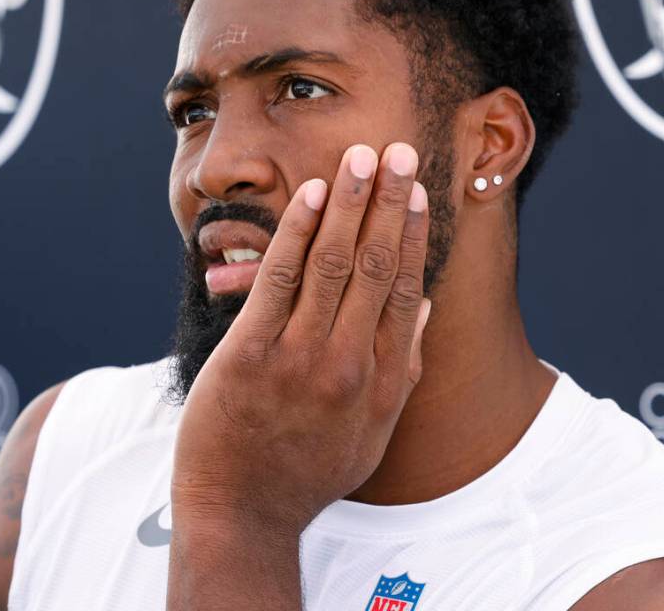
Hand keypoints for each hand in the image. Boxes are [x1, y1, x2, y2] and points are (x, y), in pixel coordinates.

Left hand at [171, 142, 430, 537]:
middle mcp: (348, 363)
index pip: (406, 288)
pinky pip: (279, 281)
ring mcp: (299, 358)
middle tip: (401, 151)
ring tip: (363, 157)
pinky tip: (312, 195)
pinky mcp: (250, 354)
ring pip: (332, 264)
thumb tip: (420, 304)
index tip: (419, 192)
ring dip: (350, 204)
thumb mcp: (374, 430)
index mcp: (383, 378)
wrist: (243, 511)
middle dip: (389, 203)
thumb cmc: (308, 467)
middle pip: (376, 266)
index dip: (413, 234)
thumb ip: (402, 366)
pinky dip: (297, 233)